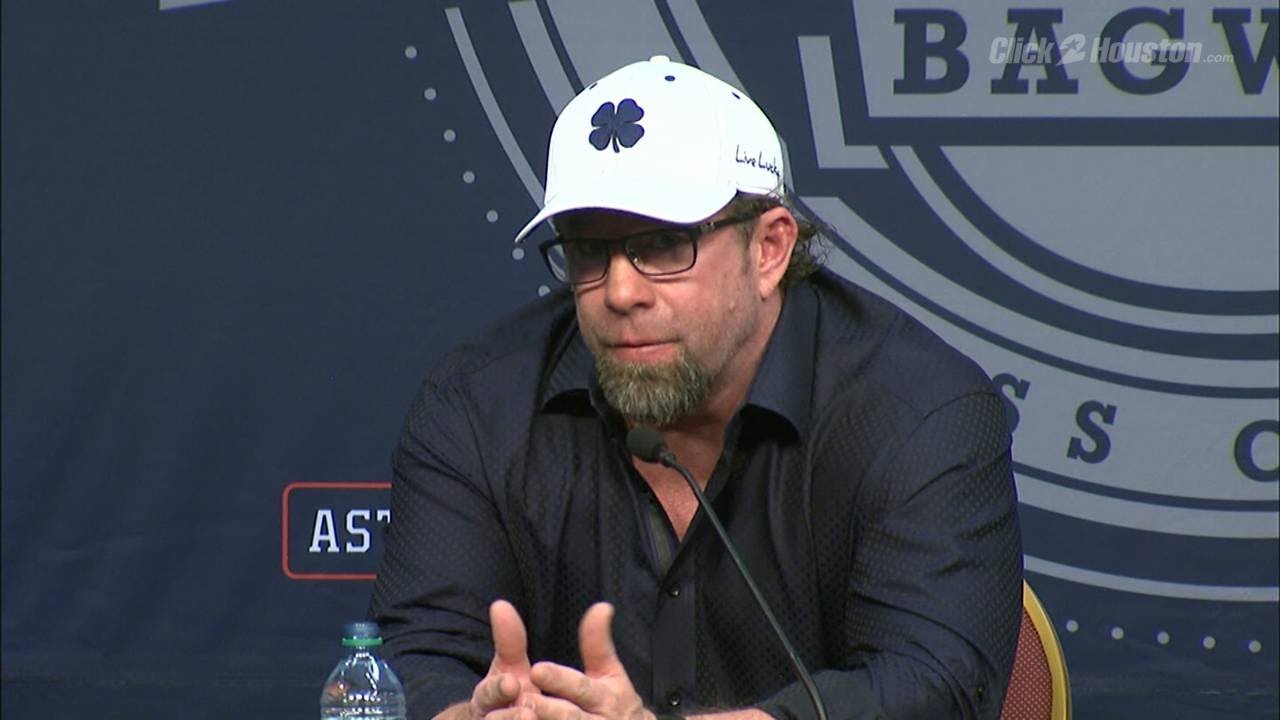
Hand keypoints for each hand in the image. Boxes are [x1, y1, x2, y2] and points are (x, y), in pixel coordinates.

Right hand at [436, 600, 542, 718]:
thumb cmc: (510, 696)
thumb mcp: (508, 668)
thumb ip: (509, 641)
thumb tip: (500, 604)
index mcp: (489, 700)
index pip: (488, 695)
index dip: (498, 690)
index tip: (513, 683)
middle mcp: (491, 718)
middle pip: (497, 719)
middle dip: (512, 717)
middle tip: (529, 711)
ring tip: (532, 718)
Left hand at [521, 602, 653, 719]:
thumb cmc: (614, 704)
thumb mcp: (611, 673)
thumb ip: (598, 643)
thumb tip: (602, 607)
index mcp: (606, 698)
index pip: (581, 687)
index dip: (560, 679)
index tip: (536, 669)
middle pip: (569, 717)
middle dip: (545, 709)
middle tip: (520, 698)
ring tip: (518, 716)